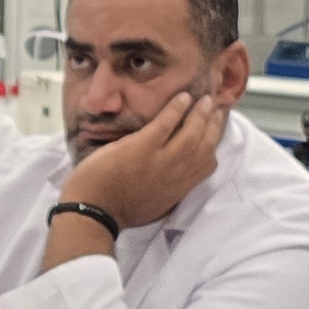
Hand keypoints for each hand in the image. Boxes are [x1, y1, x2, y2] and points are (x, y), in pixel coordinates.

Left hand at [59, 91, 225, 235]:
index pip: (207, 166)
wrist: (92, 212)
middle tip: (216, 108)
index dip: (213, 146)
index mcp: (178, 190)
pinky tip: (182, 96)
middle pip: (205, 146)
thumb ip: (167, 190)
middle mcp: (176, 175)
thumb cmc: (116, 211)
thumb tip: (173, 177)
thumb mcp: (153, 206)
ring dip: (201, 113)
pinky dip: (177, 108)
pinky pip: (166, 123)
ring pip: (192, 133)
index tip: (213, 132)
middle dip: (214, 125)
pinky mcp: (142, 148)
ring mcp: (161, 161)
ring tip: (204, 99)